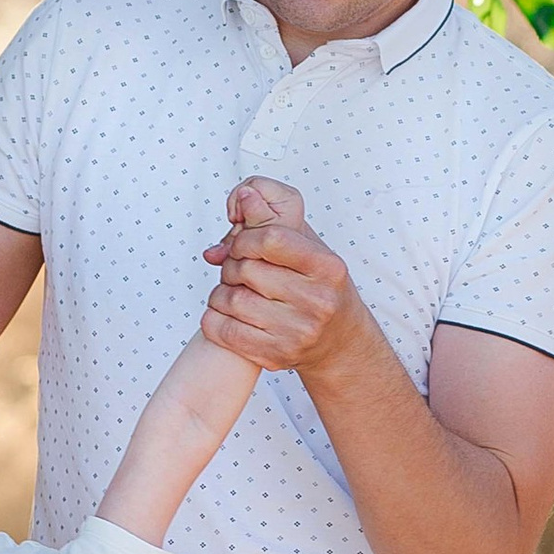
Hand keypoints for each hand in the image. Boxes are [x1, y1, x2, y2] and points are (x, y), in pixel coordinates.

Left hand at [203, 178, 363, 380]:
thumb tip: (242, 197)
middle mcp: (317, 300)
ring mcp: (298, 332)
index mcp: (327, 268)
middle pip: (247, 269)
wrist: (339, 343)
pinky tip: (222, 313)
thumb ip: (274, 221)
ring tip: (229, 291)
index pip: (271, 239)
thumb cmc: (320, 289)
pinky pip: (225, 331)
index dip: (246, 238)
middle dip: (231, 266)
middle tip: (235, 270)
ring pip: (232, 299)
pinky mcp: (277, 356)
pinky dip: (213, 318)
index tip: (243, 245)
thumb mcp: (309, 249)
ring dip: (220, 292)